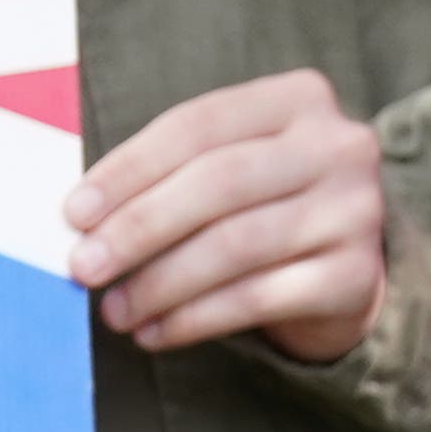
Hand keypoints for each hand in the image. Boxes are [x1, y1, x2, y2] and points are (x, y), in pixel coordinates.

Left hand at [65, 67, 386, 359]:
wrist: (346, 267)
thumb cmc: (261, 207)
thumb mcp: (229, 167)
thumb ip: (169, 176)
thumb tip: (80, 222)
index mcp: (300, 99)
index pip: (200, 125)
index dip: (130, 168)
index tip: (73, 214)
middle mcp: (339, 146)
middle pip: (220, 181)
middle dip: (139, 227)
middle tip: (83, 267)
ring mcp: (356, 210)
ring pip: (237, 244)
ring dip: (160, 282)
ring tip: (115, 310)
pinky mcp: (357, 274)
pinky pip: (259, 298)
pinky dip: (195, 319)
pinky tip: (155, 332)